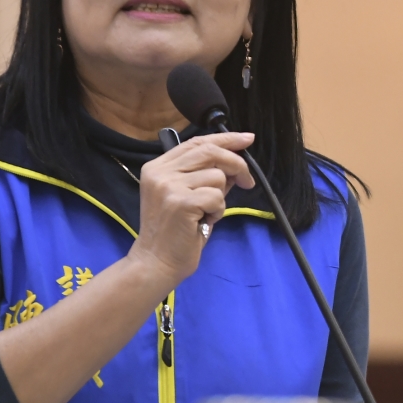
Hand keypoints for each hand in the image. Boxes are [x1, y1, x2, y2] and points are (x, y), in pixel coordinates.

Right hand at [128, 132, 255, 287]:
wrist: (155, 263)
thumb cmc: (174, 233)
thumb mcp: (188, 197)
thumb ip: (206, 177)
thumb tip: (235, 163)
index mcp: (157, 167)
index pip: (196, 142)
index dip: (224, 139)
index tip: (246, 139)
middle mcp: (160, 172)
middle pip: (210, 151)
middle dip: (236, 164)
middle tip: (247, 181)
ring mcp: (168, 186)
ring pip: (217, 176)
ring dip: (221, 198)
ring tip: (206, 214)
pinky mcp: (181, 202)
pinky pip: (217, 196)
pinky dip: (218, 211)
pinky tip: (204, 222)